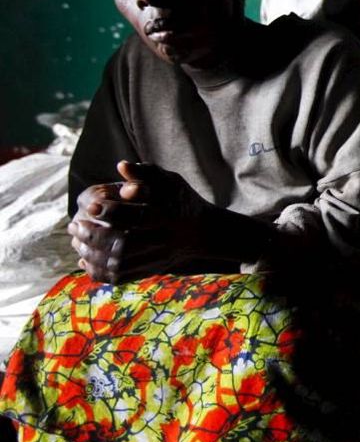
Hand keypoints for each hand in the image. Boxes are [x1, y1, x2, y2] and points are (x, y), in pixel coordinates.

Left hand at [67, 161, 212, 283]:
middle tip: (75, 224)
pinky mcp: (148, 271)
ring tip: (76, 239)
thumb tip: (121, 165)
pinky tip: (84, 258)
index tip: (90, 206)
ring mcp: (156, 259)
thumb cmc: (181, 201)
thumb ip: (147, 173)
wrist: (201, 234)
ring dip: (92, 253)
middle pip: (124, 245)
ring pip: (118, 264)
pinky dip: (98, 270)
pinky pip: (119, 277)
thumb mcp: (171, 182)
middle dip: (94, 236)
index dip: (112, 212)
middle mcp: (164, 241)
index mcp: (169, 217)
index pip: (137, 217)